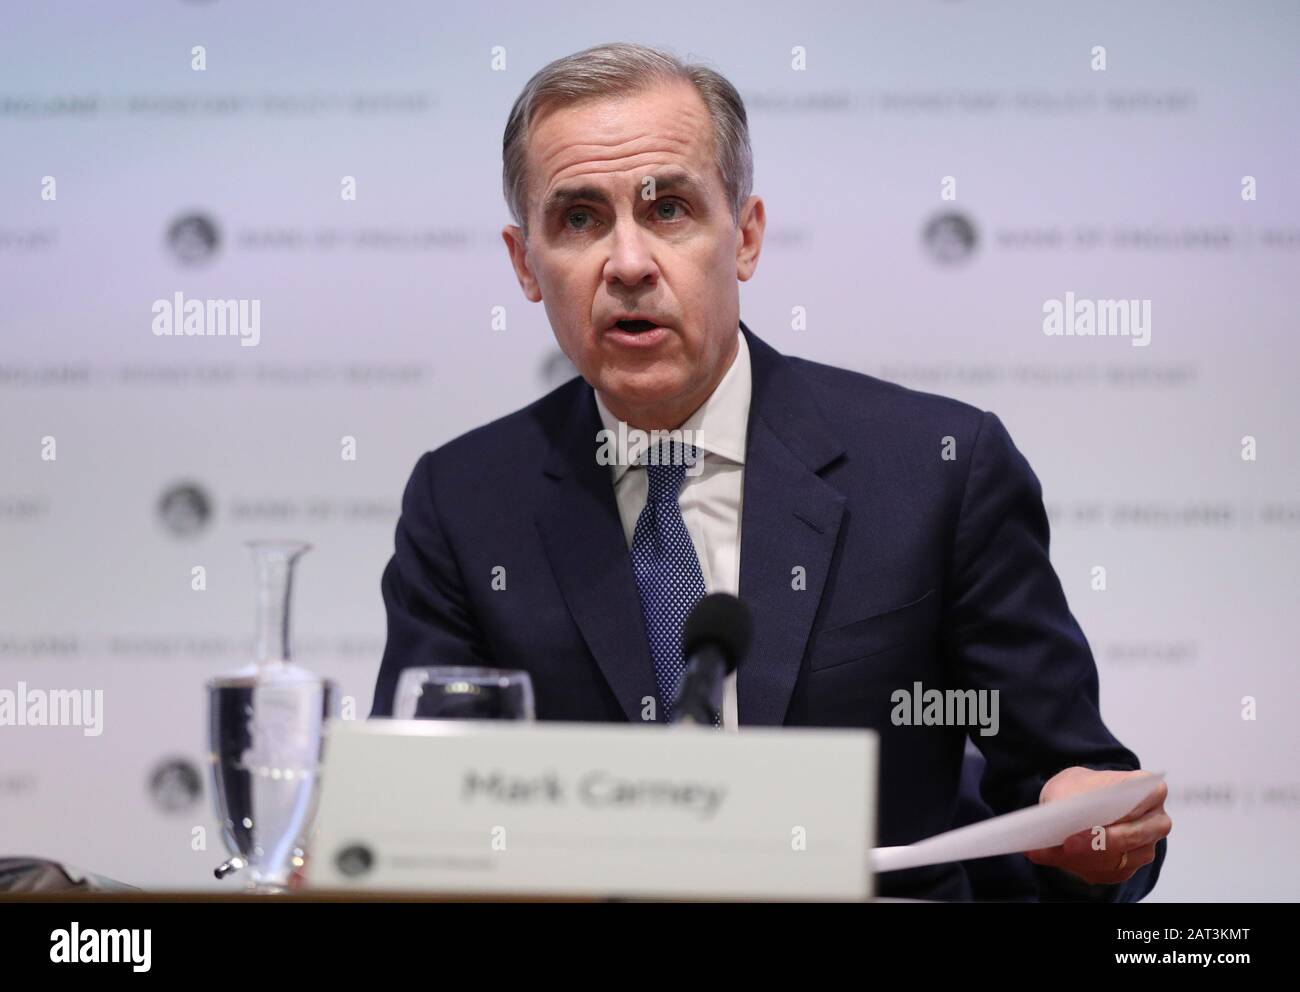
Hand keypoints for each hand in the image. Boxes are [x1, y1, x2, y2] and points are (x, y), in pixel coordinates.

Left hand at [1024, 766, 1170, 885]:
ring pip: (1119, 860)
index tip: (1088, 828)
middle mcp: (1155, 820)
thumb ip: (1068, 799)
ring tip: (1052, 852)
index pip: (1137, 806)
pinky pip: (1109, 873)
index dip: (1113, 817)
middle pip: (1130, 837)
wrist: (1079, 801)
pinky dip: (1081, 867)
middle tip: (1066, 845)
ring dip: (1084, 858)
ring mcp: (1146, 846)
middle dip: (1096, 844)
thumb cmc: (1081, 789)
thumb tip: (1060, 818)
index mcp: (1147, 789)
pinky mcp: (1131, 866)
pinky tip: (1060, 858)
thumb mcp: (1068, 784)